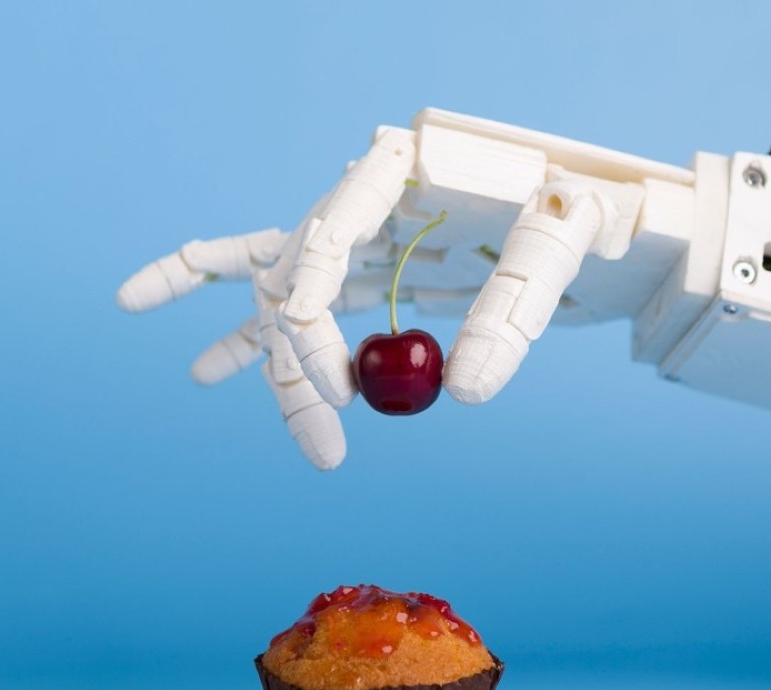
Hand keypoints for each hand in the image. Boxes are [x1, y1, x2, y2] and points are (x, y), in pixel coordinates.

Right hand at [118, 110, 693, 468]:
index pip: (336, 225)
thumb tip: (463, 392)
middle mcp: (368, 198)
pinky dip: (231, 314)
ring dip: (263, 355)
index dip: (314, 292)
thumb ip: (513, 311)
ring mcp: (358, 233)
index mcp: (408, 167)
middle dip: (299, 358)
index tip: (327, 372)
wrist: (592, 217)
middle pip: (301, 273)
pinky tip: (179, 339)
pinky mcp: (365, 269)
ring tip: (203, 378)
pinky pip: (287, 293)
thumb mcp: (563, 242)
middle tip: (331, 442)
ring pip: (287, 295)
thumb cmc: (583, 211)